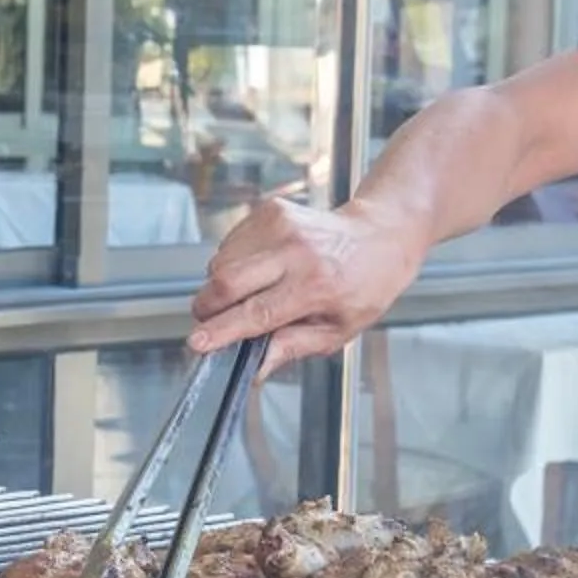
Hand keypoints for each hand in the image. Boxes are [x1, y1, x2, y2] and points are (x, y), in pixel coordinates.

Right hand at [185, 198, 423, 372]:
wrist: (379, 235)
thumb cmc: (362, 286)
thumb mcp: (338, 330)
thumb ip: (292, 347)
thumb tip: (256, 367)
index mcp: (316, 286)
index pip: (256, 312)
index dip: (222, 329)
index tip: (198, 342)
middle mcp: (297, 252)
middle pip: (227, 280)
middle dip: (207, 306)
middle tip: (208, 320)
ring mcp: (282, 225)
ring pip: (222, 261)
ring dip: (220, 285)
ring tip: (249, 292)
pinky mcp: (271, 210)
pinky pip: (230, 243)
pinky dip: (232, 262)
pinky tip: (259, 269)